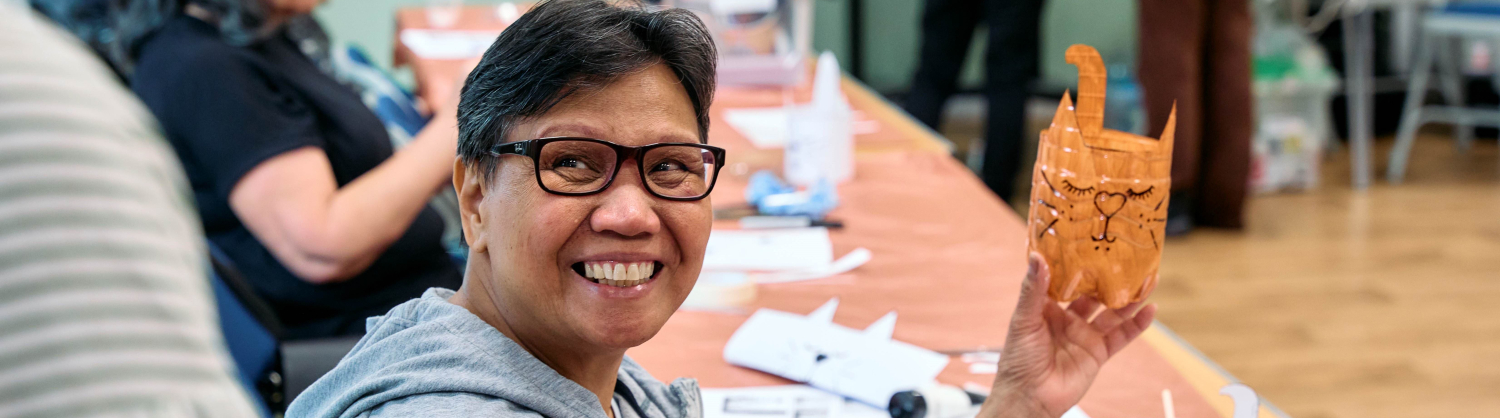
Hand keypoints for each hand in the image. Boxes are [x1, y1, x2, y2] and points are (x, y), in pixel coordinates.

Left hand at [980, 253, 1156, 417]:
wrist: (1030, 397)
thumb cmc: (1019, 359)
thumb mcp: (1024, 320)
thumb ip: (1033, 290)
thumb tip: (1036, 256)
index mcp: (1047, 307)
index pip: (1066, 280)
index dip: (1079, 265)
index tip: (1092, 243)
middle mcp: (1068, 318)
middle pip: (1094, 294)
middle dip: (1110, 279)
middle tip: (1127, 259)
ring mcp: (1084, 335)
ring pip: (1112, 313)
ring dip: (1129, 299)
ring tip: (1147, 280)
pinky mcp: (1098, 353)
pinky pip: (1121, 336)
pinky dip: (1137, 324)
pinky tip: (1151, 309)